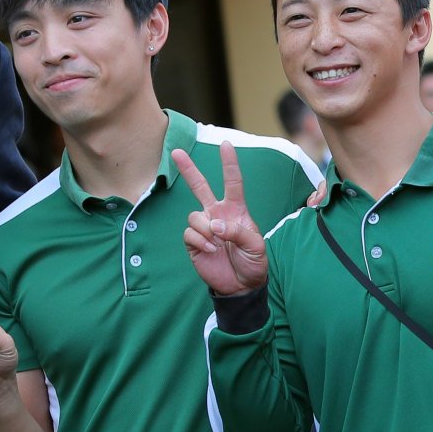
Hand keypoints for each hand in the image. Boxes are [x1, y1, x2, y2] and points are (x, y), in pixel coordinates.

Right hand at [172, 143, 268, 295]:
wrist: (241, 286)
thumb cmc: (253, 262)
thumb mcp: (255, 246)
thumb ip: (238, 231)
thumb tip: (215, 225)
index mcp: (236, 210)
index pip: (233, 182)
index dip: (229, 164)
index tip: (226, 145)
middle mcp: (217, 214)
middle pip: (201, 187)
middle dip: (188, 170)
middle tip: (177, 152)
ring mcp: (204, 227)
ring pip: (194, 215)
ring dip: (206, 230)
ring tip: (217, 244)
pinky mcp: (193, 242)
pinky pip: (189, 233)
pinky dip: (200, 241)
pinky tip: (211, 250)